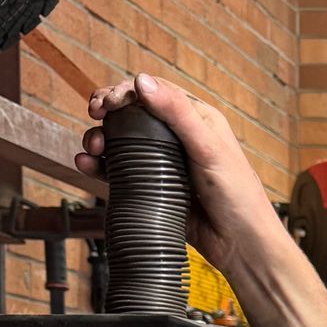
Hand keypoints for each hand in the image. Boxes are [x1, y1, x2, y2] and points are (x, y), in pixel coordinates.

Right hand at [76, 69, 290, 286]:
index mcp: (196, 119)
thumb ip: (177, 114)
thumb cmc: (236, 195)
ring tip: (93, 148)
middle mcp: (177, 137)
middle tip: (94, 115)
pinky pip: (119, 171)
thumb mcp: (208, 148)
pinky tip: (87, 165)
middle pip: (132, 114)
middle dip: (108, 112)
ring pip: (121, 142)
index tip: (107, 100)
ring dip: (100, 139)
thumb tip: (141, 81)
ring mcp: (162, 162)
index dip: (126, 90)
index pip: (154, 92)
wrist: (239, 245)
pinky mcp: (151, 188)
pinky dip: (100, 166)